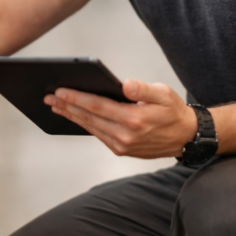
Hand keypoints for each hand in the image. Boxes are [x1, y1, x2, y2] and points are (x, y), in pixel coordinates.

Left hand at [44, 79, 197, 158]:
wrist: (185, 137)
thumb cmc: (173, 111)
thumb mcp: (164, 94)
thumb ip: (144, 89)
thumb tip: (125, 85)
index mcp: (134, 119)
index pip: (98, 106)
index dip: (77, 98)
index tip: (60, 91)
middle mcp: (125, 135)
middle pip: (89, 118)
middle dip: (67, 106)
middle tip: (49, 97)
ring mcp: (122, 145)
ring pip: (90, 128)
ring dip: (72, 116)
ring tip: (56, 106)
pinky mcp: (122, 150)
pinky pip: (98, 135)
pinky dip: (84, 125)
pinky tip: (74, 116)